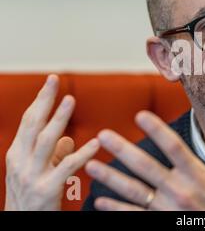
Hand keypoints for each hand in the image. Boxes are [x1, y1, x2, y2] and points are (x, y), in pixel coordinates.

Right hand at [4, 75, 99, 210]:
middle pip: (33, 125)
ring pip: (45, 141)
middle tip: (55, 80)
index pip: (28, 121)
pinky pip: (66, 168)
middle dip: (44, 100)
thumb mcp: (37, 173)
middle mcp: (19, 162)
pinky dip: (82, 153)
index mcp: (17, 154)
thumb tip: (67, 138)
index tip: (51, 81)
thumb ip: (53, 155)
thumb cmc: (32, 198)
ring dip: (59, 118)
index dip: (39, 100)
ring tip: (71, 100)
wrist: (22, 225)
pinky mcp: (46, 190)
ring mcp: (31, 176)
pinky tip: (96, 143)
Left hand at [85, 111, 204, 210]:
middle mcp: (180, 191)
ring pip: (134, 191)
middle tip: (103, 135)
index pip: (174, 146)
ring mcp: (167, 209)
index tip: (140, 115)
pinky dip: (116, 208)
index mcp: (198, 176)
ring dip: (110, 178)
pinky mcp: (160, 223)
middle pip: (147, 166)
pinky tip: (100, 200)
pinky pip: (134, 215)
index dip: (156, 130)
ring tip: (91, 165)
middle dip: (123, 150)